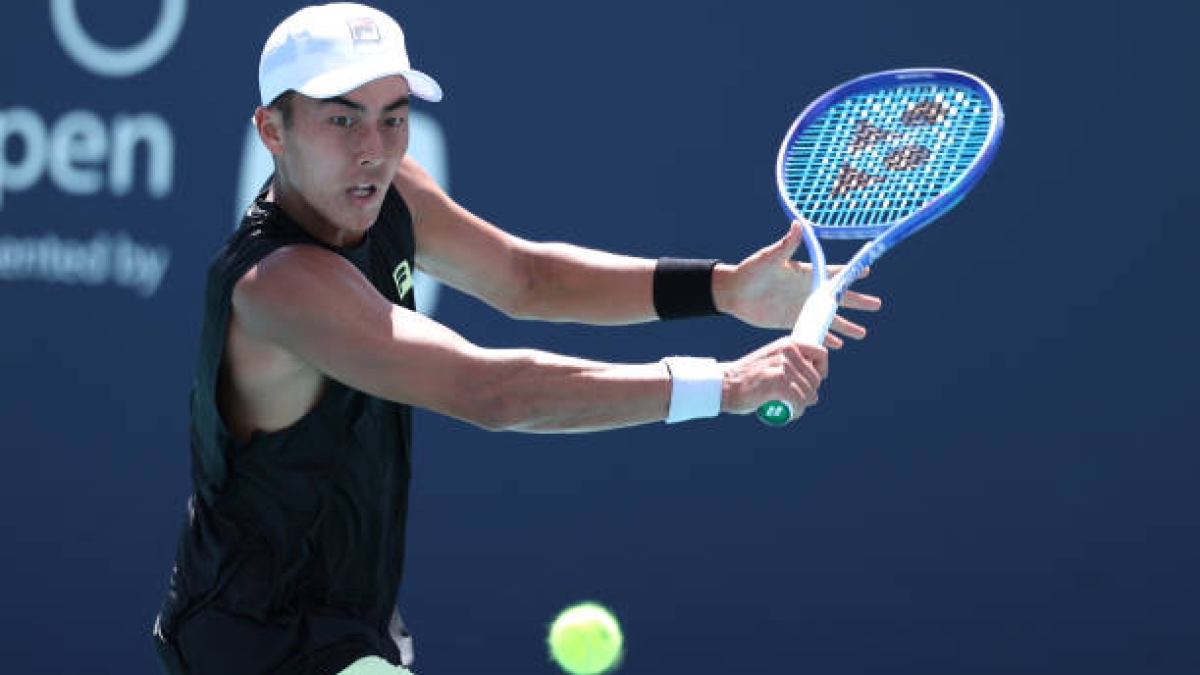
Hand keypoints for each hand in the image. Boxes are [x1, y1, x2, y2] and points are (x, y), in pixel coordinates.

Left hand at [714, 221, 881, 348]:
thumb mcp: (769, 258)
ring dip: (845, 326)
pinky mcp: (791, 322)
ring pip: (829, 319)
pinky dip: (825, 338)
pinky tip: (838, 345)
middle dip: (858, 302)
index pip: (833, 273)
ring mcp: (801, 308)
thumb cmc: (750, 271)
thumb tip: (798, 224)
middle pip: (838, 299)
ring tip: (862, 334)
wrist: (733, 292)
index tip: (868, 271)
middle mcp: (807, 292)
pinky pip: (813, 331)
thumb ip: (786, 245)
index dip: (851, 273)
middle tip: (877, 305)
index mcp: (805, 274)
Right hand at [721, 336, 827, 416]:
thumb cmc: (747, 378)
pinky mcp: (779, 382)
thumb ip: (790, 366)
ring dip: (802, 405)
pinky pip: (800, 400)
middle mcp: (787, 351)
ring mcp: (783, 366)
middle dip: (810, 393)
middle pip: (816, 378)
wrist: (724, 385)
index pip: (821, 354)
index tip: (815, 381)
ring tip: (791, 408)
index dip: (822, 370)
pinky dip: (798, 411)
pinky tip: (791, 414)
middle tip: (797, 401)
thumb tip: (815, 388)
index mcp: (787, 343)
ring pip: (809, 392)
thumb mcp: (771, 362)